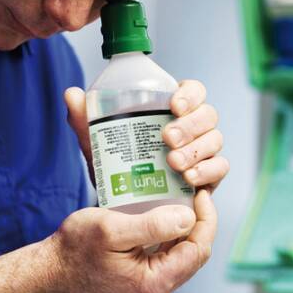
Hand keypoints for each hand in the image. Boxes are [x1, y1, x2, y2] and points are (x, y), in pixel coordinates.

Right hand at [47, 190, 216, 292]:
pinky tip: (166, 215)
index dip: (206, 219)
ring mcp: (149, 290)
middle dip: (199, 222)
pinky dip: (170, 236)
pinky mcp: (142, 282)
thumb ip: (152, 225)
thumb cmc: (76, 247)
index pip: (197, 251)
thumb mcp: (112, 229)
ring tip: (183, 200)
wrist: (51, 268)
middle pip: (194, 254)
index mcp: (153, 284)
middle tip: (194, 193)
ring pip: (182, 255)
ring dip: (185, 228)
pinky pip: (167, 257)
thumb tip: (189, 218)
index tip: (200, 193)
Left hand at [63, 81, 229, 191]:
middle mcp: (194, 127)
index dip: (190, 94)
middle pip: (208, 115)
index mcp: (174, 108)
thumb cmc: (118, 163)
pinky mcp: (209, 176)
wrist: (124, 202)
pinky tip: (189, 178)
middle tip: (168, 138)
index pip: (194, 90)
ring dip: (196, 150)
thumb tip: (71, 94)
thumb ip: (85, 119)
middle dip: (191, 125)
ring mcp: (204, 150)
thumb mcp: (99, 142)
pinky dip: (208, 171)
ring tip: (173, 163)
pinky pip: (220, 168)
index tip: (173, 105)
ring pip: (215, 140)